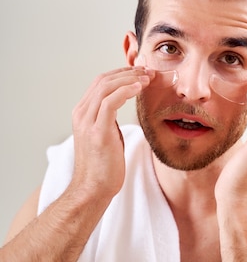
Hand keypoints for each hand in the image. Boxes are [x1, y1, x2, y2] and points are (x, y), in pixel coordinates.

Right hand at [70, 66, 152, 200]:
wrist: (93, 189)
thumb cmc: (103, 167)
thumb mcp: (106, 135)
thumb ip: (110, 120)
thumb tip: (122, 109)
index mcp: (83, 113)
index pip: (101, 82)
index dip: (122, 74)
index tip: (142, 73)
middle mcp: (82, 114)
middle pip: (103, 80)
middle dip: (128, 72)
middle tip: (149, 71)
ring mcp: (87, 122)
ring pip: (106, 86)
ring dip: (130, 78)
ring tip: (148, 78)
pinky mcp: (97, 132)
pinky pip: (110, 101)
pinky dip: (126, 90)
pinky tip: (140, 88)